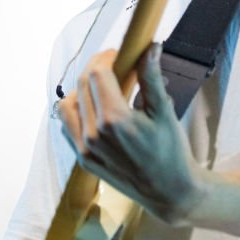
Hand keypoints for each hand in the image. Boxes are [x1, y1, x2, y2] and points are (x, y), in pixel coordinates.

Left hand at [58, 44, 206, 224]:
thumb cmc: (171, 151)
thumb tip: (150, 47)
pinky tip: (94, 108)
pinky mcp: (83, 160)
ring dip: (82, 88)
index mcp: (115, 120)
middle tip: (115, 64)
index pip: (97, 73)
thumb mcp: (164, 112)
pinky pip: (67, 125)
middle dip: (97, 67)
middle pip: (83, 84)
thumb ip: (151, 77)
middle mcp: (94, 134)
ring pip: (68, 104)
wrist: (169, 191)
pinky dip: (76, 110)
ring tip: (102, 86)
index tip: (120, 53)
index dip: (107, 57)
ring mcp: (85, 149)